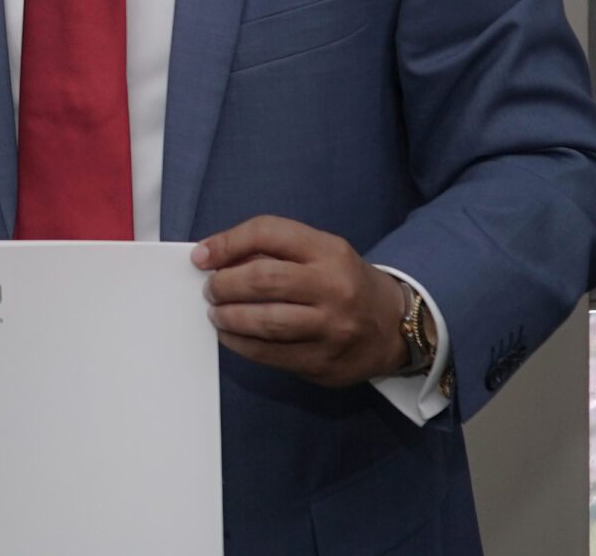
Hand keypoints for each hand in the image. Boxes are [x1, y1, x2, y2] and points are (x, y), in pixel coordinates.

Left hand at [192, 215, 409, 386]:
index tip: (201, 256)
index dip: (227, 242)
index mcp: (329, 251)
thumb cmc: (342, 282)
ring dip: (228, 317)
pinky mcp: (324, 362)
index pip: (268, 233)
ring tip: (216, 313)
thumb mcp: (319, 251)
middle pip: (263, 280)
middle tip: (210, 290)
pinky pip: (271, 355)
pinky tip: (231, 336)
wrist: (393, 326)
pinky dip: (241, 344)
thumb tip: (213, 257)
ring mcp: (332, 329)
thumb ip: (271, 249)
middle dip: (224, 285)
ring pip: (265, 322)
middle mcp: (334, 288)